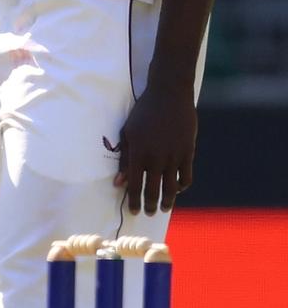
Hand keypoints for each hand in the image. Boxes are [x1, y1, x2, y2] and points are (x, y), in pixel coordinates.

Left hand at [115, 78, 197, 215]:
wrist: (168, 94)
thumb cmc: (143, 112)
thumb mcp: (128, 132)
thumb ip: (124, 158)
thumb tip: (118, 183)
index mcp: (138, 153)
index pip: (135, 185)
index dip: (133, 201)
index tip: (133, 211)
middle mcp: (156, 158)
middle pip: (153, 190)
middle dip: (149, 205)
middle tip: (148, 213)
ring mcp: (174, 156)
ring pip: (171, 188)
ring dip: (167, 201)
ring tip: (164, 208)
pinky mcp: (188, 152)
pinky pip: (186, 177)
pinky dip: (182, 187)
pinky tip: (177, 190)